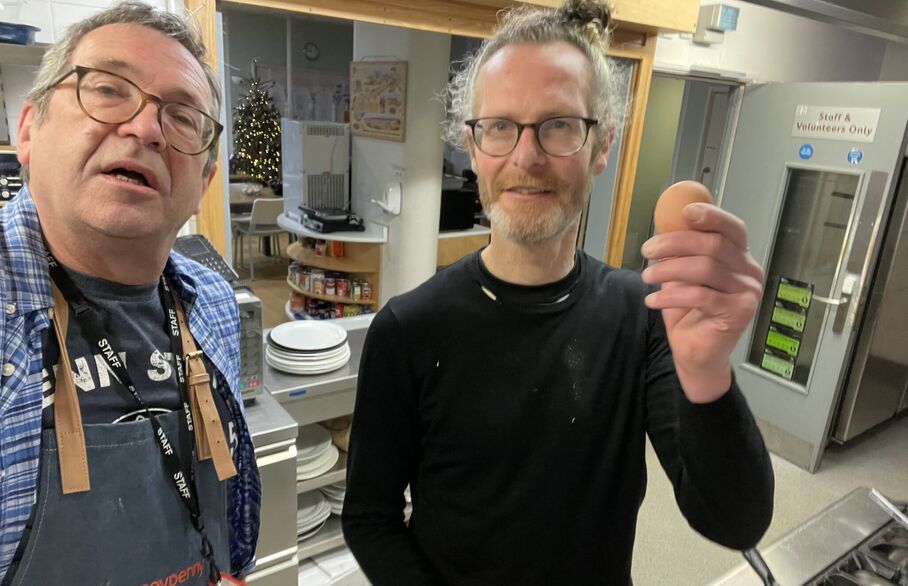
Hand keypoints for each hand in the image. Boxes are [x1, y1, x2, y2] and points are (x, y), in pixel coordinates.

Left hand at [640, 203, 763, 402]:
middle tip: (647, 250)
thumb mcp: (682, 275)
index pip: (732, 228)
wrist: (697, 353)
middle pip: (713, 245)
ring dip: (668, 270)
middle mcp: (750, 270)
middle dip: (674, 243)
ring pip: (704, 268)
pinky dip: (672, 296)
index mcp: (739, 256)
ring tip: (646, 278)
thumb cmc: (690, 312)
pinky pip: (701, 296)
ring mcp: (748, 292)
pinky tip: (654, 300)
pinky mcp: (739, 312)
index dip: (711, 215)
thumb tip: (665, 222)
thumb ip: (682, 251)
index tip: (684, 212)